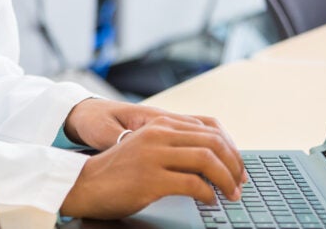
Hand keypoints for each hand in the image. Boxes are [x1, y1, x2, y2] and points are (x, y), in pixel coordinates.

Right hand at [60, 104, 245, 218]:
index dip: (232, 149)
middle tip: (240, 184)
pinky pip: (193, 184)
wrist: (86, 184)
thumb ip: (173, 146)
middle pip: (212, 142)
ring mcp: (153, 155)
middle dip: (234, 166)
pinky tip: (208, 201)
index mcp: (159, 124)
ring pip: (207, 160)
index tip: (238, 168)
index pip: (209, 129)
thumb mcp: (147, 148)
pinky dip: (208, 195)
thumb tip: (212, 160)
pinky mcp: (150, 178)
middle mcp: (158, 134)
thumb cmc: (119, 172)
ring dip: (226, 180)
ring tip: (230, 195)